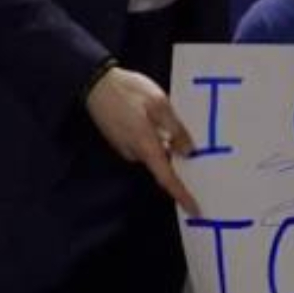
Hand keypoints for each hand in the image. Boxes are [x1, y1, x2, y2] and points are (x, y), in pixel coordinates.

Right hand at [85, 65, 200, 215]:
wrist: (95, 83)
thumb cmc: (128, 91)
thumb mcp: (160, 105)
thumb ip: (175, 129)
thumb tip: (189, 151)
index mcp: (145, 146)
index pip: (166, 178)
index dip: (181, 195)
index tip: (194, 209)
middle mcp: (134, 152)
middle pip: (162, 165)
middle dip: (178, 162)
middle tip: (198, 153)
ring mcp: (125, 147)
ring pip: (154, 153)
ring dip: (167, 147)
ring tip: (177, 128)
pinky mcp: (121, 139)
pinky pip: (145, 146)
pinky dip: (157, 139)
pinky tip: (160, 123)